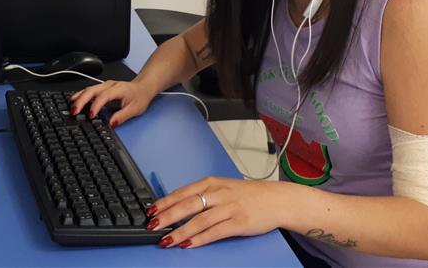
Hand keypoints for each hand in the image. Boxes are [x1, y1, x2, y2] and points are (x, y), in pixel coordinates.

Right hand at [69, 79, 157, 127]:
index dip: (96, 106)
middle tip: (75, 111)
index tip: (91, 115)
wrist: (143, 87)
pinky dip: (81, 95)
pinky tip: (75, 99)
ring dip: (79, 97)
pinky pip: (90, 90)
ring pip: (89, 89)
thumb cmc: (139, 97)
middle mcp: (110, 85)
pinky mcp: (102, 88)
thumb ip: (122, 116)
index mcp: (118, 89)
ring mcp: (105, 85)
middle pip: (92, 90)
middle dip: (82, 100)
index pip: (103, 96)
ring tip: (72, 107)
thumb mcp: (135, 109)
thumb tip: (111, 124)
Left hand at [147, 176, 281, 248]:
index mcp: (211, 182)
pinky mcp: (239, 222)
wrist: (276, 199)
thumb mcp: (222, 187)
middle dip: (167, 216)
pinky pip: (215, 232)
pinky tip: (189, 244)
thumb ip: (201, 195)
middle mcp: (218, 193)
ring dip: (180, 231)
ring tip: (167, 240)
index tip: (151, 211)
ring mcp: (229, 208)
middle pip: (187, 205)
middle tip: (153, 226)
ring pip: (199, 220)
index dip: (165, 202)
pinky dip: (200, 239)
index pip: (182, 192)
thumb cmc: (247, 194)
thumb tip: (177, 206)